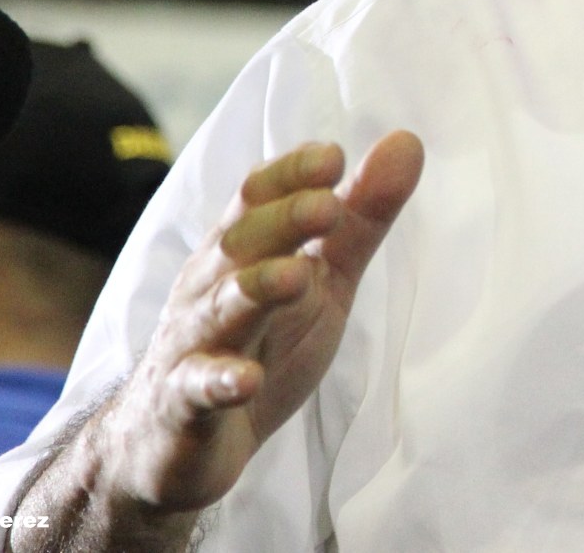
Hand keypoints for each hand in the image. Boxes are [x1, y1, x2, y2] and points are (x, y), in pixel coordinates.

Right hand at [94, 132, 424, 515]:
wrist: (175, 442)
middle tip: (328, 206)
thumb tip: (407, 141)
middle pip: (241, 243)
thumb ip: (361, 217)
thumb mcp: (324, 279)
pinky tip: (245, 381)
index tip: (332, 156)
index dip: (290, 176)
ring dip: (255, 289)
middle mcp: (210, 287)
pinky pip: (199, 389)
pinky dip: (220, 382)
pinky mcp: (185, 404)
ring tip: (295, 276)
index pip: (258, 198)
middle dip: (283, 221)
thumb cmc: (259, 342)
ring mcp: (193, 345)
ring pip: (220, 310)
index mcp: (241, 250)